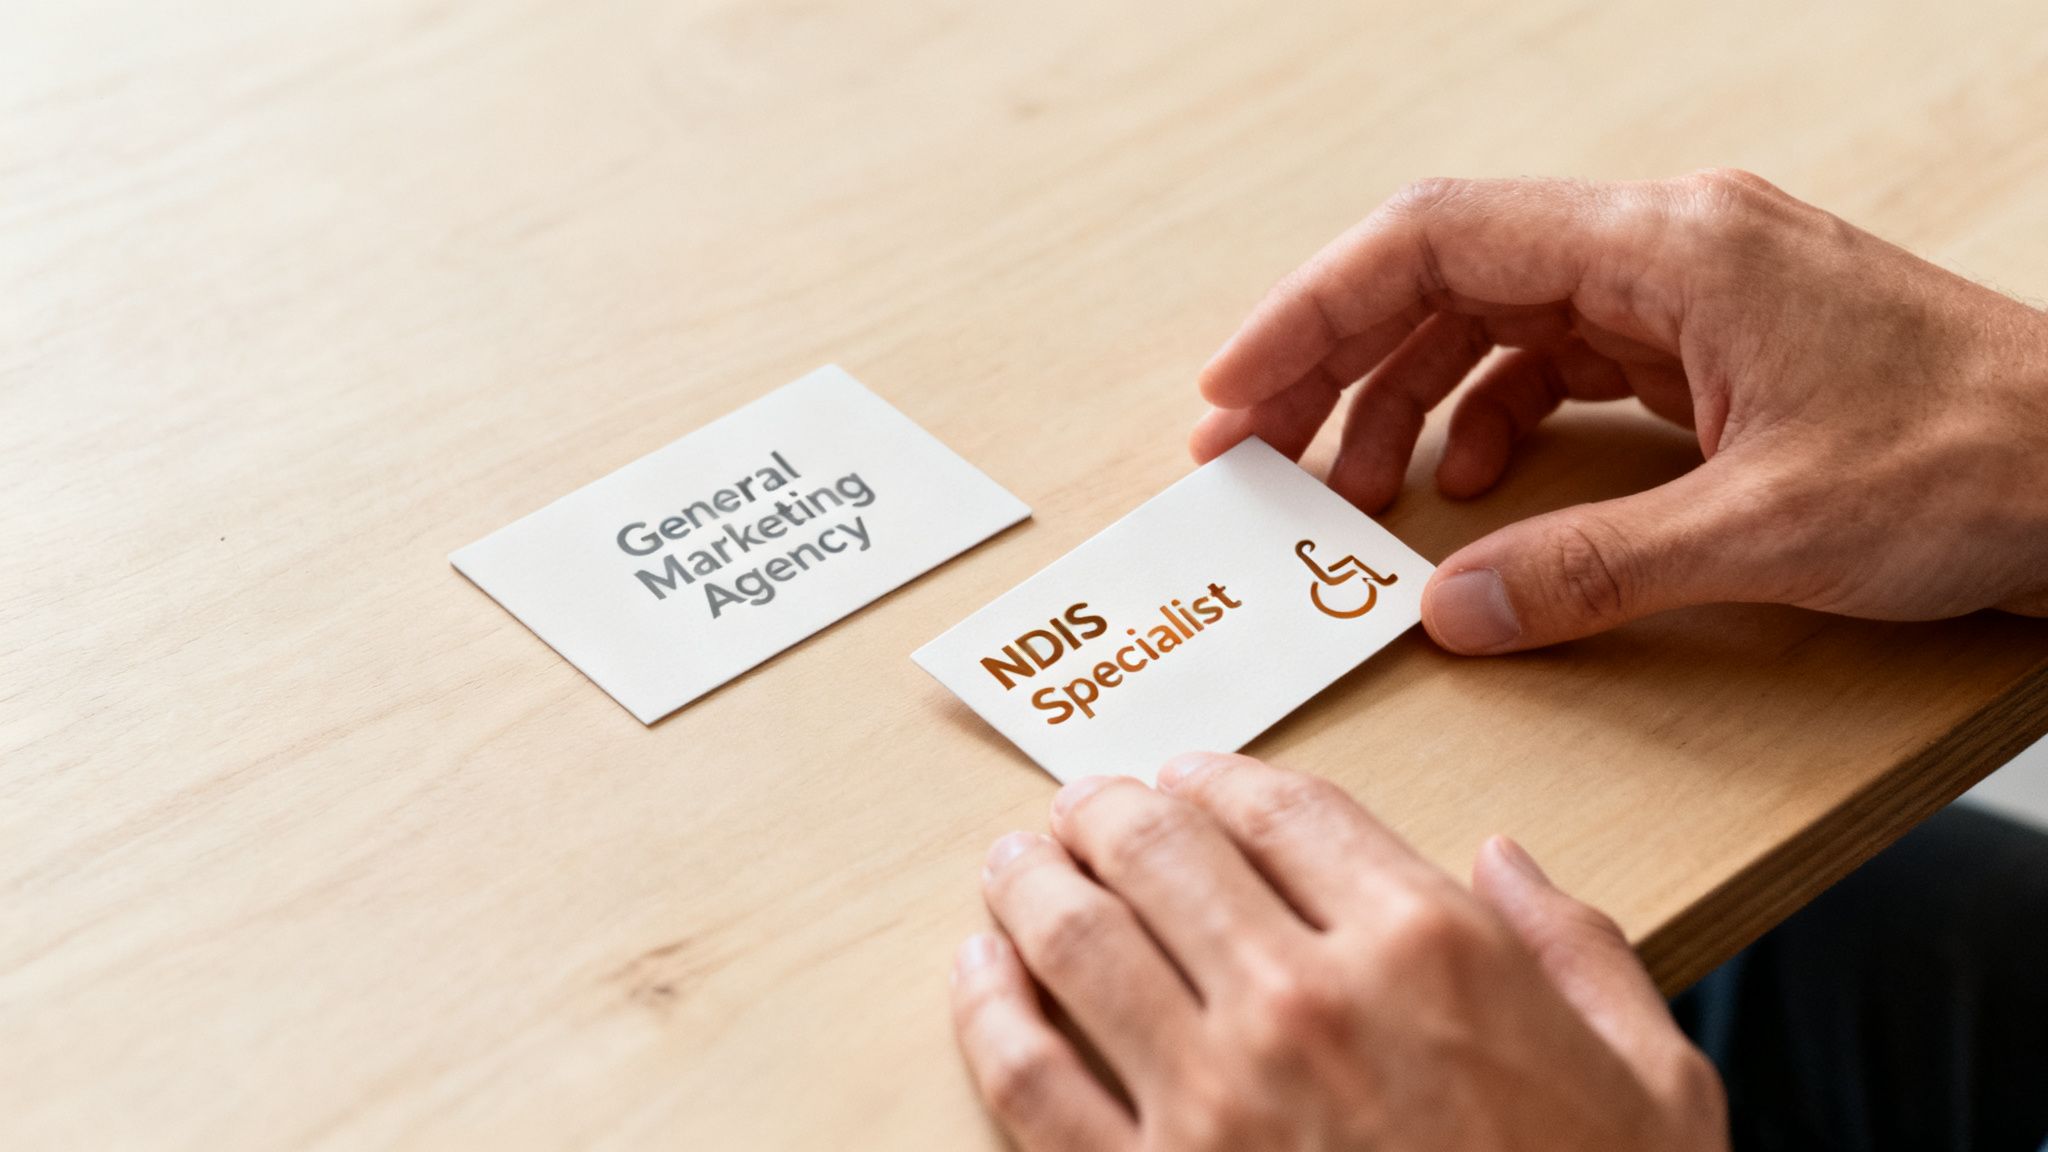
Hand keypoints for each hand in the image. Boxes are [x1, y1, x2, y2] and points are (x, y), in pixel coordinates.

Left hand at [950, 753, 1727, 1150]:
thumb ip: (1579, 952)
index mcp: (1429, 950)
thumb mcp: (1655, 1086)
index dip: (1220, 775)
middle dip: (1111, 808)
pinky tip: (980, 972)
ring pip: (1078, 937)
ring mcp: (1214, 1100)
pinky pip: (1027, 1077)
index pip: (1284, 808)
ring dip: (1033, 877)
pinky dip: (986, 1008)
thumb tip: (1505, 863)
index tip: (1190, 774)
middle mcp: (1307, 1002)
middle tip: (1087, 803)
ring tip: (1019, 860)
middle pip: (1162, 846)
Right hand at [1190, 171, 2047, 652]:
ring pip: (1491, 317)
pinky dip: (1490, 419)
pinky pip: (1557, 361)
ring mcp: (1686, 291)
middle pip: (1444, 273)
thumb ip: (1594, 567)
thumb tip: (1448, 610)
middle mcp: (1664, 246)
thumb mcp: (1771, 533)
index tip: (1234, 389)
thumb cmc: (1981, 464)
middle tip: (1255, 454)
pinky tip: (1467, 488)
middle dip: (1335, 362)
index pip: (1438, 239)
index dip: (1312, 310)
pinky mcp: (1707, 344)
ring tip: (1352, 497)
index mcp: (1668, 247)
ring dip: (1405, 399)